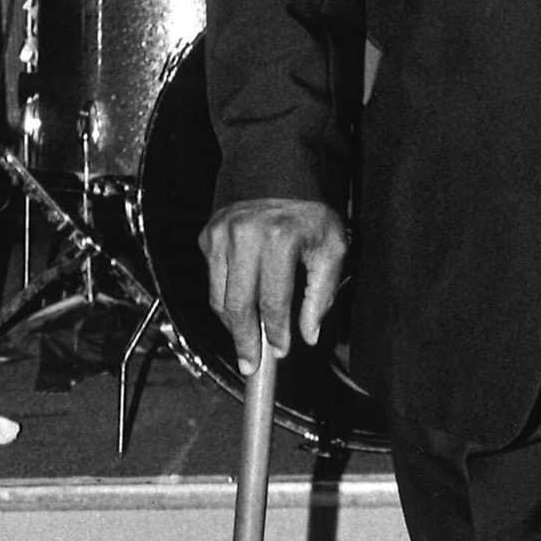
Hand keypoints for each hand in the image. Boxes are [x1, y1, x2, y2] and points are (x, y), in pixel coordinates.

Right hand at [201, 198, 347, 377]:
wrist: (281, 175)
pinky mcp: (208, 236)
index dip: (276, 332)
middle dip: (244, 341)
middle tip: (251, 364)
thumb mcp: (331, 249)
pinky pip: (212, 281)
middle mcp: (245, 235)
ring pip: (219, 297)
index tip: (280, 351)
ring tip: (246, 342)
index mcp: (280, 238)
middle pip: (238, 305)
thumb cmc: (310, 214)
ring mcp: (222, 235)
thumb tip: (309, 334)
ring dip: (232, 326)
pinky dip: (224, 300)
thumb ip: (320, 294)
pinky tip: (240, 309)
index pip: (273, 300)